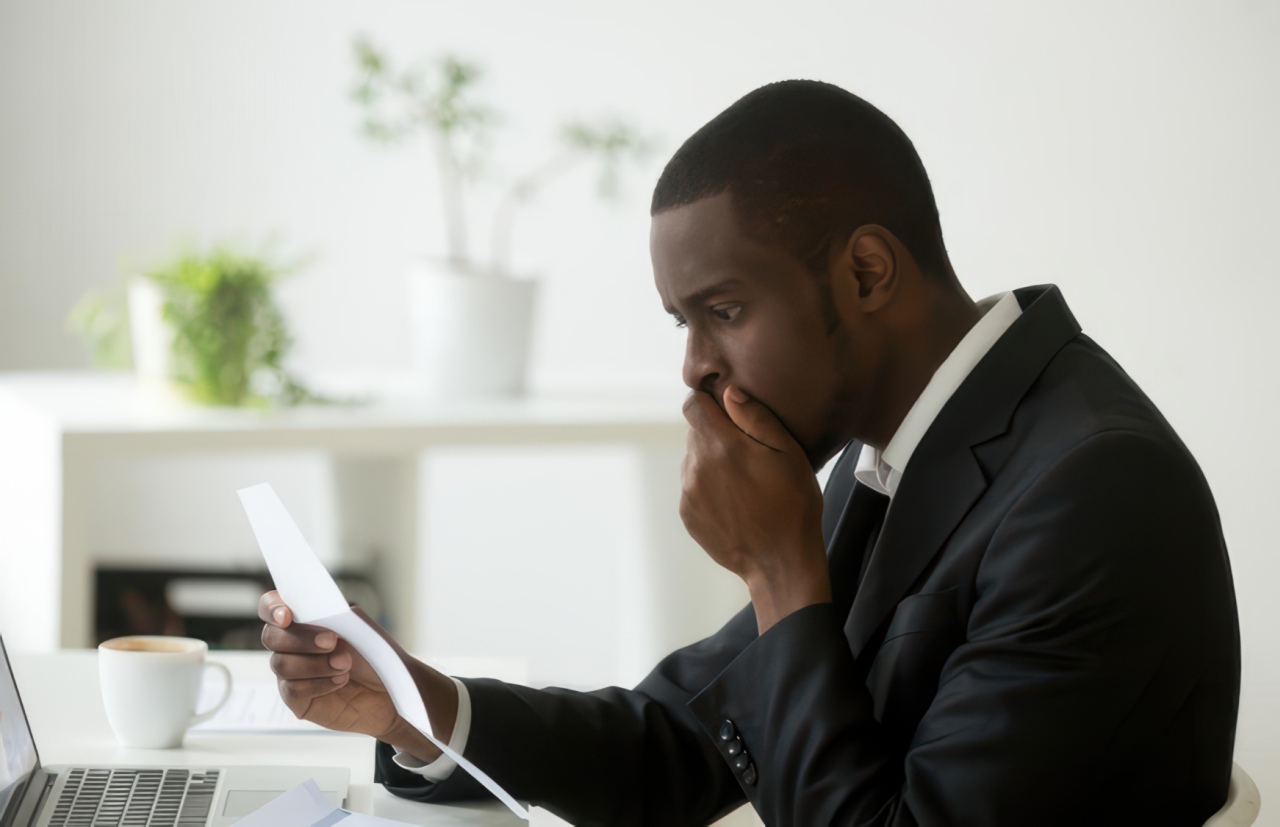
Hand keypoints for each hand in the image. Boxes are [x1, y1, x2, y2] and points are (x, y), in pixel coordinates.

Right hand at [258, 591, 456, 761]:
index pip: (270, 607)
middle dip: (301, 639)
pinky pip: (292, 689)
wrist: (392, 691)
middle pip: (271, 637)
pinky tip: (340, 680)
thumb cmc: (374, 656)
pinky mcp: (296, 700)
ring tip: (345, 664)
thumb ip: (333, 615)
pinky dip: (319, 683)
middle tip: (332, 641)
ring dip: (316, 663)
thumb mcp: (358, 627)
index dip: (272, 609)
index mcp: (303, 620)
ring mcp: (291, 673)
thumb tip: (313, 612)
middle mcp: (291, 645)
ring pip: (281, 664)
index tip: (287, 616)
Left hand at [681, 386, 830, 632]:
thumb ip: (756, 418)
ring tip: (745, 481)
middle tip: (748, 452)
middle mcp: (697, 466)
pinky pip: (693, 487)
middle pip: (695, 433)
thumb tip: (729, 392)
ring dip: (712, 462)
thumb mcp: (788, 453)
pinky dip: (709, 487)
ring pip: (694, 460)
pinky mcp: (688, 514)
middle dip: (717, 434)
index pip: (692, 405)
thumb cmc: (793, 505)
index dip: (709, 402)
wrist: (780, 563)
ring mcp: (689, 492)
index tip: (727, 410)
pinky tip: (736, 501)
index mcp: (721, 445)